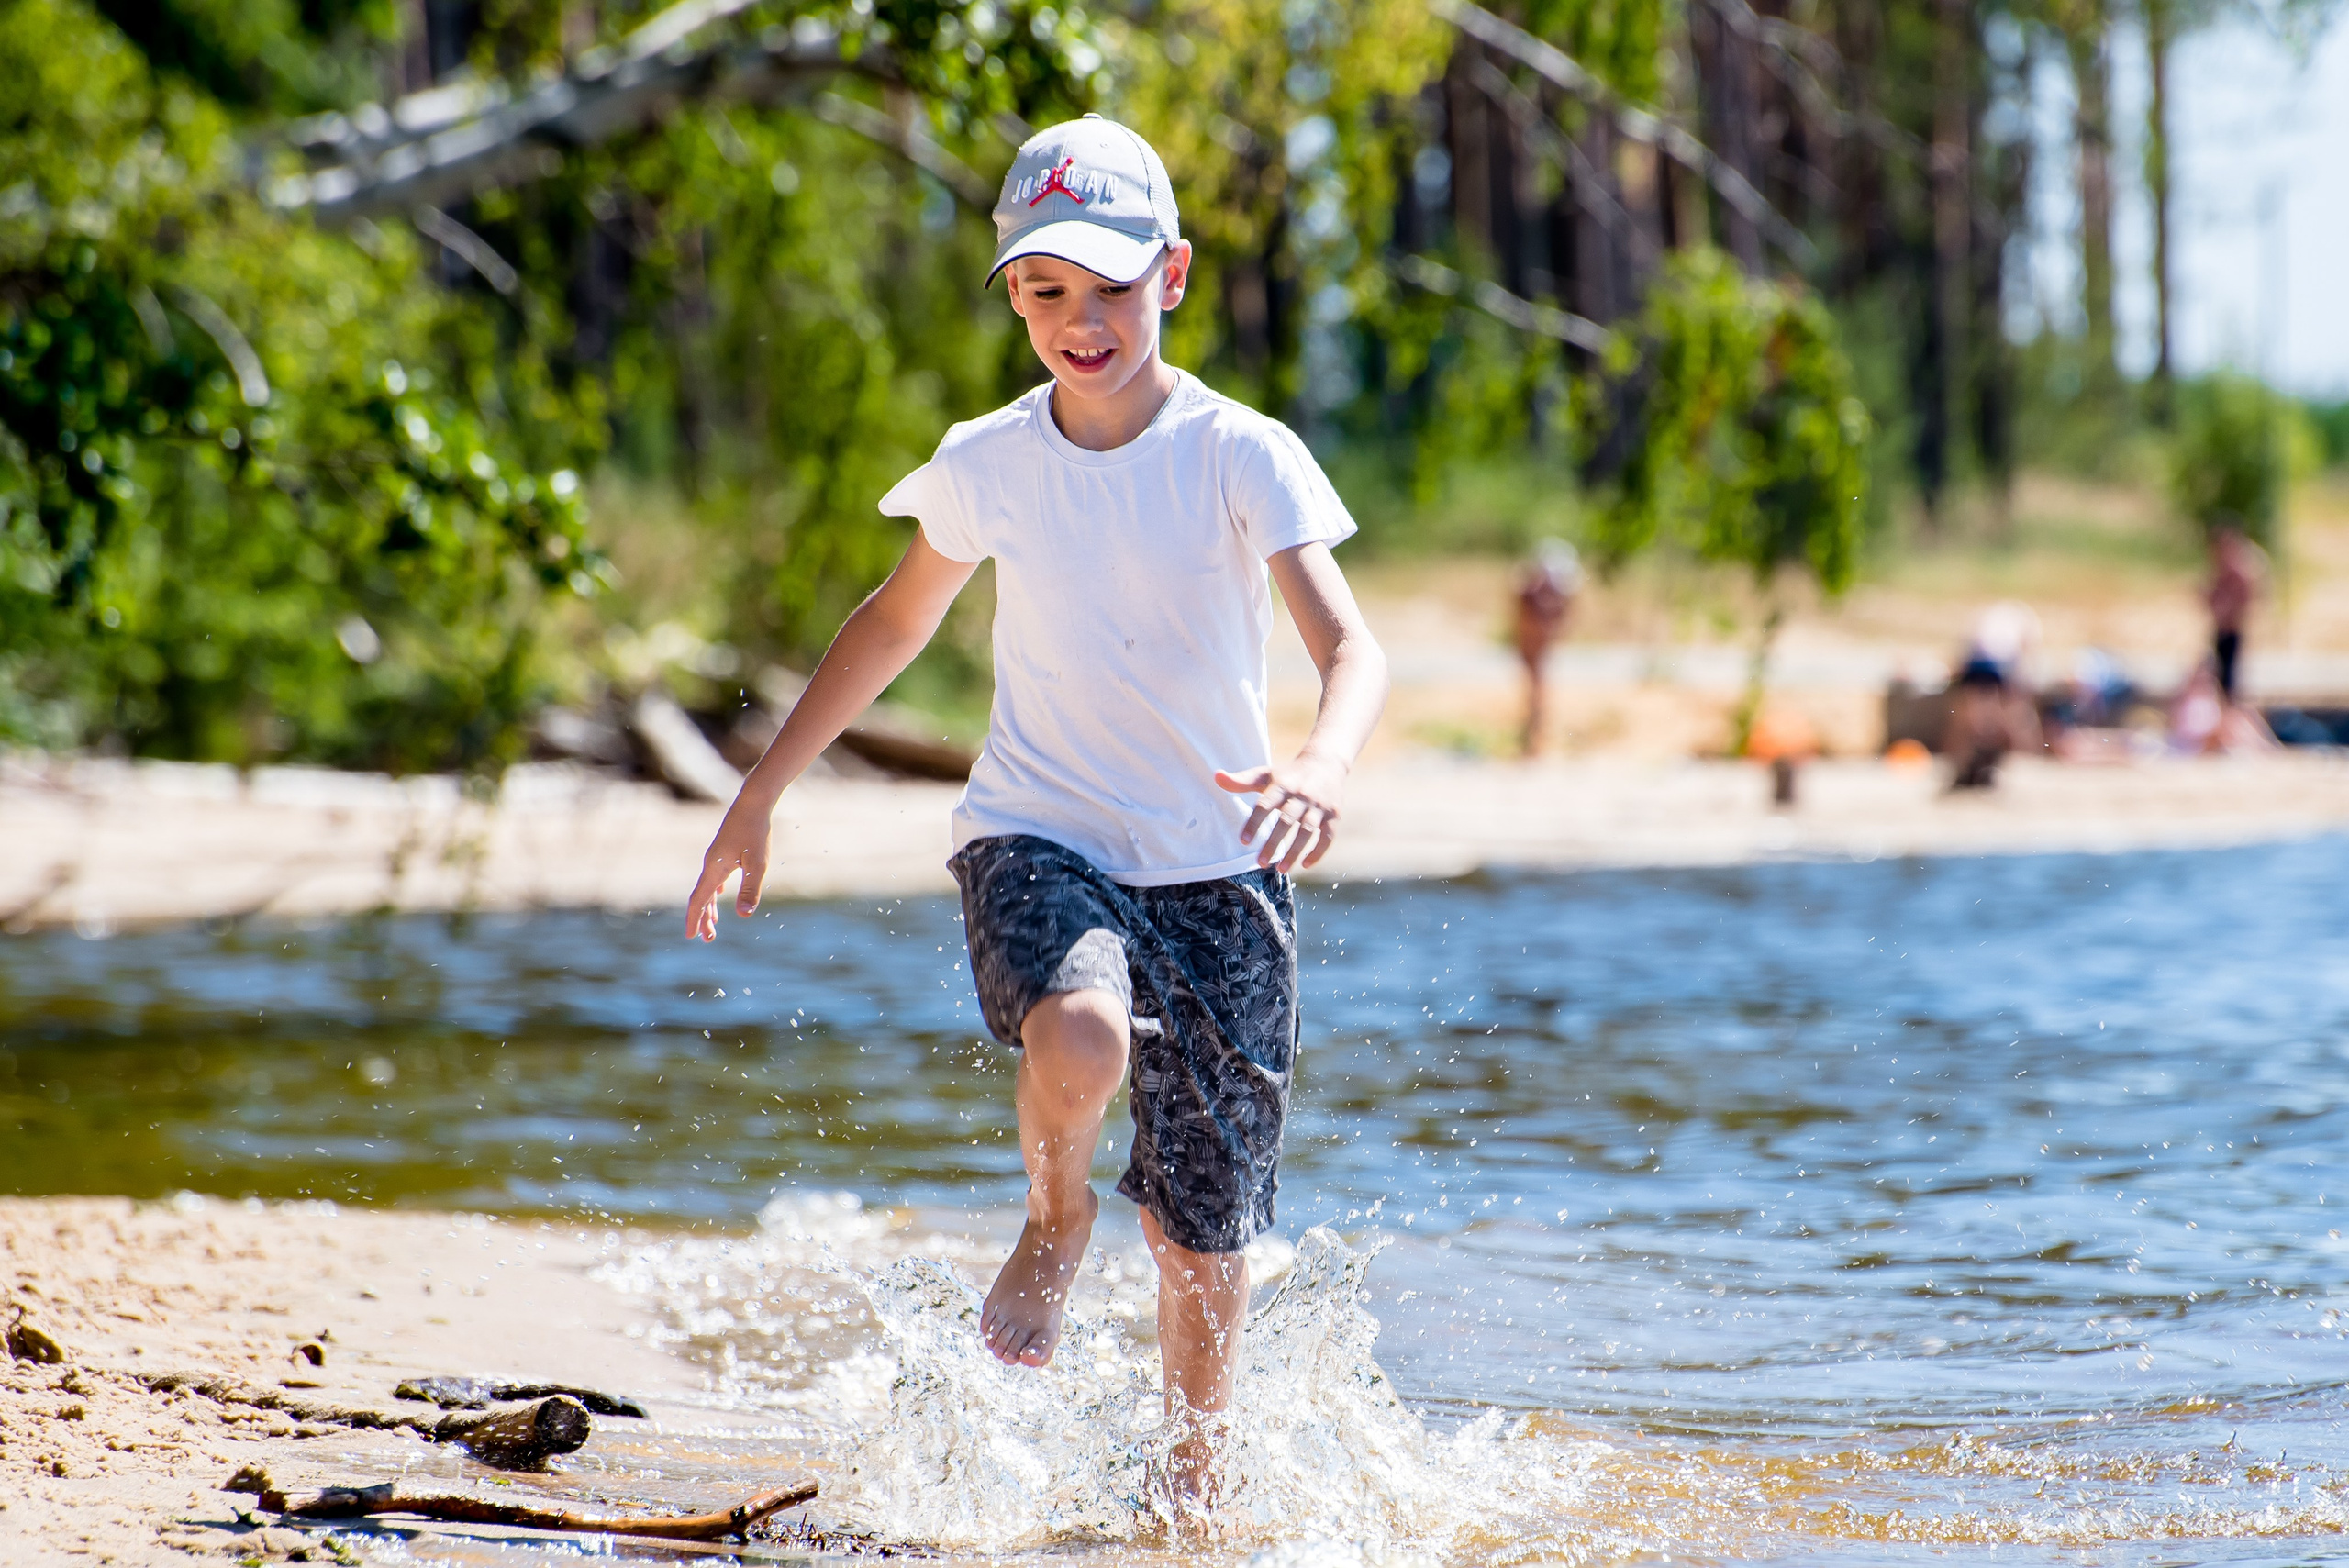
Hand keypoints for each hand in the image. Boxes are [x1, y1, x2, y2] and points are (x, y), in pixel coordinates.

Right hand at [686, 806, 771, 941]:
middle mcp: (710, 865)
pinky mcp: (724, 851)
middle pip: (702, 897)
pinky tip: (720, 893)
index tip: (691, 936)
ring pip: (708, 887)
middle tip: (707, 940)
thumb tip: (745, 916)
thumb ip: (750, 890)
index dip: (694, 919)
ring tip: (714, 924)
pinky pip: (714, 877)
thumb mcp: (757, 864)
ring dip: (710, 907)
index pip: (699, 900)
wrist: (752, 803)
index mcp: (714, 869)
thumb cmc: (756, 832)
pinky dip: (715, 891)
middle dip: (703, 919)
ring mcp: (716, 857)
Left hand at [1215, 752, 1347, 872]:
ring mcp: (1319, 805)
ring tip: (1280, 870)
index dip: (1254, 822)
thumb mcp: (1265, 774)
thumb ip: (1241, 780)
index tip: (1243, 841)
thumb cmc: (1288, 774)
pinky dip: (1318, 852)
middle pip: (1287, 820)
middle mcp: (1301, 794)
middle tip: (1260, 863)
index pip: (1265, 804)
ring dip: (1294, 851)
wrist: (1326, 762)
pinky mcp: (1334, 815)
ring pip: (1307, 830)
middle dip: (1273, 843)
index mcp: (1282, 784)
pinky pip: (1327, 836)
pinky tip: (1305, 865)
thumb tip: (1216, 777)